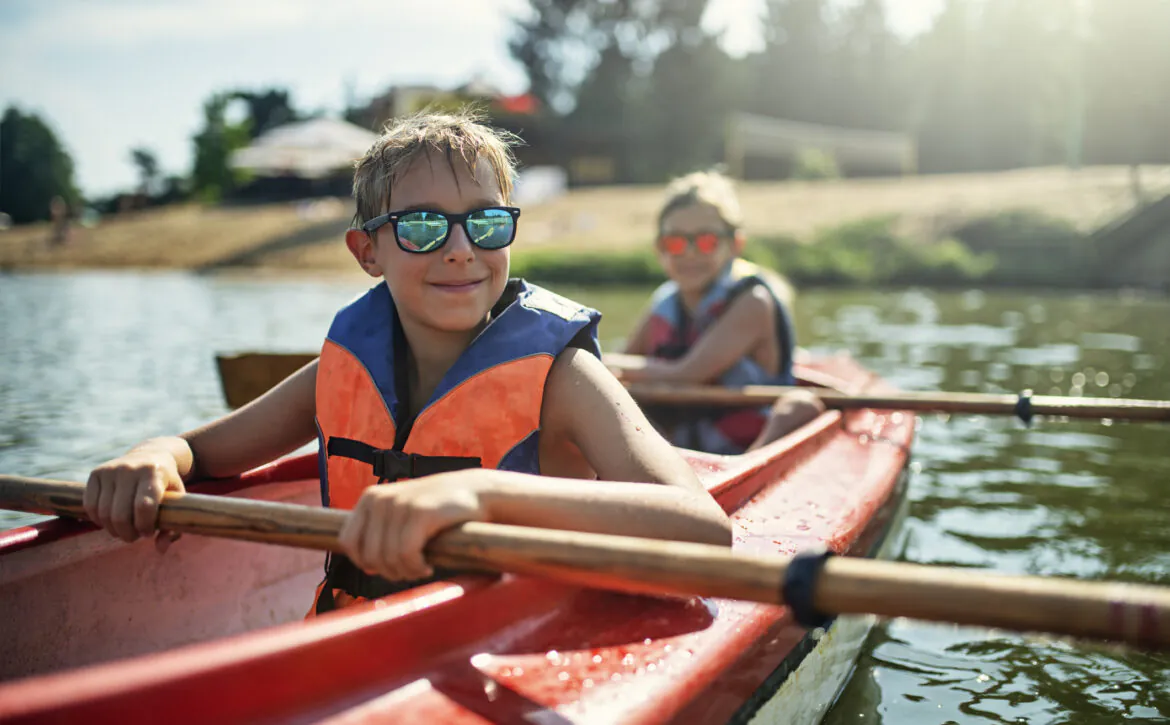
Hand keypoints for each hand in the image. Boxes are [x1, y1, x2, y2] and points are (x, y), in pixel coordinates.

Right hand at [84, 447, 185, 545]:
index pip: (144, 506)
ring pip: (104, 512)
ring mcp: (111, 469)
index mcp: (154, 473)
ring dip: (113, 529)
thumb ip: (174, 527)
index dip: (145, 526)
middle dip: (127, 533)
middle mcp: (131, 468)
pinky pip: (89, 505)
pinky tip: (110, 521)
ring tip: (124, 530)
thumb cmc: (166, 484)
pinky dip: (98, 520)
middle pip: (121, 514)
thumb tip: (161, 549)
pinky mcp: (96, 473)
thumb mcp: (177, 501)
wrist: (151, 455)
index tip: (148, 533)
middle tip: (135, 536)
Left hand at [338, 472, 489, 581]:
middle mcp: (381, 499)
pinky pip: (406, 555)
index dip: (367, 563)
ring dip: (406, 572)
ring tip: (421, 569)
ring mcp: (400, 504)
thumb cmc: (438, 510)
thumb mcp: (402, 512)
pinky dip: (416, 568)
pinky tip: (427, 567)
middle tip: (411, 570)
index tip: (391, 566)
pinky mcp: (420, 513)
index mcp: (370, 498)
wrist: (477, 492)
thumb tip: (365, 567)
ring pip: (388, 559)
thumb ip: (380, 533)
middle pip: (370, 556)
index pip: (349, 543)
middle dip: (390, 571)